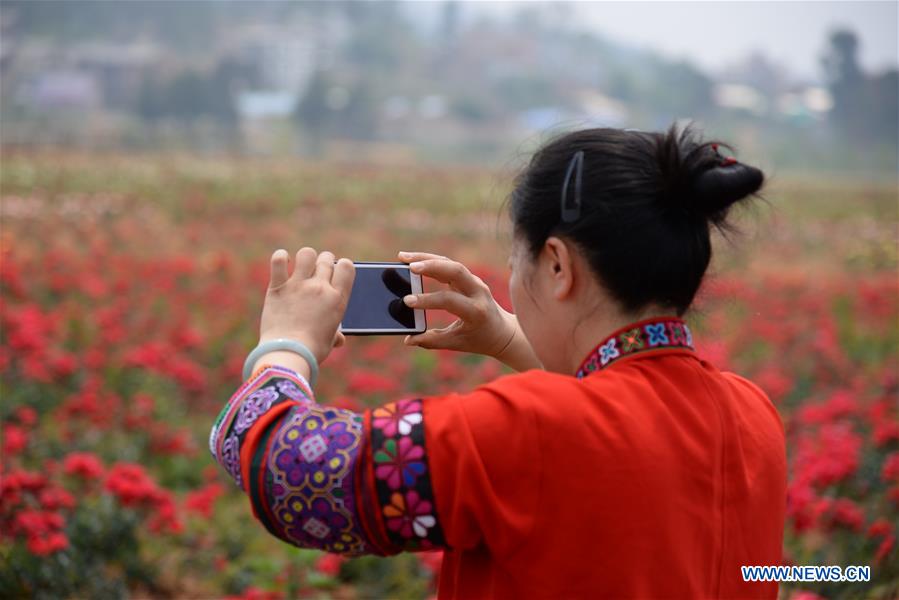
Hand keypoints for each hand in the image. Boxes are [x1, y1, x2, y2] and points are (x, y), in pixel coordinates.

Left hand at [259, 247, 354, 364]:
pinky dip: (280, 257)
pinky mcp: (278, 287)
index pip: (347, 266)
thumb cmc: (312, 350)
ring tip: (301, 266)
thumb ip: (335, 334)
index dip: (342, 266)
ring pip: (307, 254)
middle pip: (327, 258)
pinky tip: (283, 261)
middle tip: (317, 271)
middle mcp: (320, 287)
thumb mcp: (329, 341)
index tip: (336, 273)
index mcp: (337, 299)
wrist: (288, 353)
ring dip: (306, 258)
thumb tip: (339, 339)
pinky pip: (278, 261)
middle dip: (324, 261)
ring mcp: (298, 285)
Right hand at [396, 251, 517, 358]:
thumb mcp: (457, 343)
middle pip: (455, 271)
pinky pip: (449, 265)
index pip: (450, 300)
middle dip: (431, 266)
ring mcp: (474, 282)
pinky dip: (432, 260)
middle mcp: (478, 292)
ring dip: (427, 258)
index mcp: (476, 311)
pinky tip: (414, 260)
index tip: (407, 302)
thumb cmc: (478, 339)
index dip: (428, 300)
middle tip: (408, 266)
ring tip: (403, 257)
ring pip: (451, 263)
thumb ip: (432, 341)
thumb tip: (408, 339)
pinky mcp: (469, 277)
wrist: (502, 332)